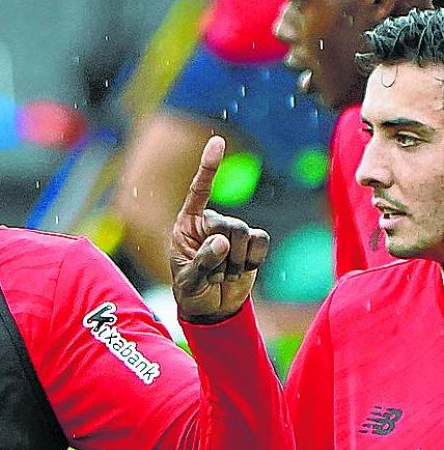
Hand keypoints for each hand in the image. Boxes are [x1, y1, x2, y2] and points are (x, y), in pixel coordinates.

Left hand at [170, 136, 269, 323]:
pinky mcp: (252, 243)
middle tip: (213, 272)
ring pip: (246, 234)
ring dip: (236, 260)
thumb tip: (222, 242)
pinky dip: (253, 259)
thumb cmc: (191, 291)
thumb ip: (202, 261)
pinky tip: (241, 269)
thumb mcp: (188, 280)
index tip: (218, 141)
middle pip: (229, 224)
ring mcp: (233, 232)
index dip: (209, 167)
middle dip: (223, 253)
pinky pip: (262, 242)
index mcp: (187, 224)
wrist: (212, 308)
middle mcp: (210, 223)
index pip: (199, 190)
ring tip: (223, 273)